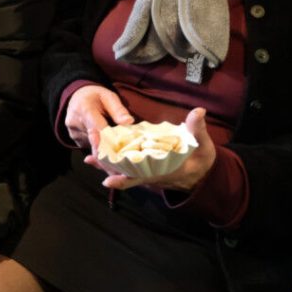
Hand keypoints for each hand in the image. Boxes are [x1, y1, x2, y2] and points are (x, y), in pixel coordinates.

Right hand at [64, 84, 133, 156]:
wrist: (77, 97)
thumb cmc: (95, 97)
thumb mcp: (108, 96)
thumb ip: (118, 110)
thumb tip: (129, 121)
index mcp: (85, 109)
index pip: (96, 129)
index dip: (107, 142)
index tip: (116, 153)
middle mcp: (75, 122)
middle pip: (95, 141)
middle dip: (109, 149)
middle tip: (122, 153)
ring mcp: (73, 132)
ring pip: (93, 145)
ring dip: (105, 147)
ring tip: (112, 139)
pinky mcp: (75, 139)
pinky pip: (89, 146)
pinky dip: (98, 146)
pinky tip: (102, 139)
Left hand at [100, 107, 216, 191]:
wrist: (202, 174)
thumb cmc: (202, 161)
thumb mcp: (203, 146)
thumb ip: (197, 129)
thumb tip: (198, 111)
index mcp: (164, 171)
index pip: (141, 177)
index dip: (124, 180)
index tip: (108, 180)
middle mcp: (151, 175)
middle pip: (125, 175)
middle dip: (107, 167)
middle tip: (91, 155)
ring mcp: (146, 173)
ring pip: (122, 172)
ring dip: (106, 165)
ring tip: (89, 157)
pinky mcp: (143, 168)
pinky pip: (123, 168)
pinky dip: (111, 163)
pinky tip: (96, 157)